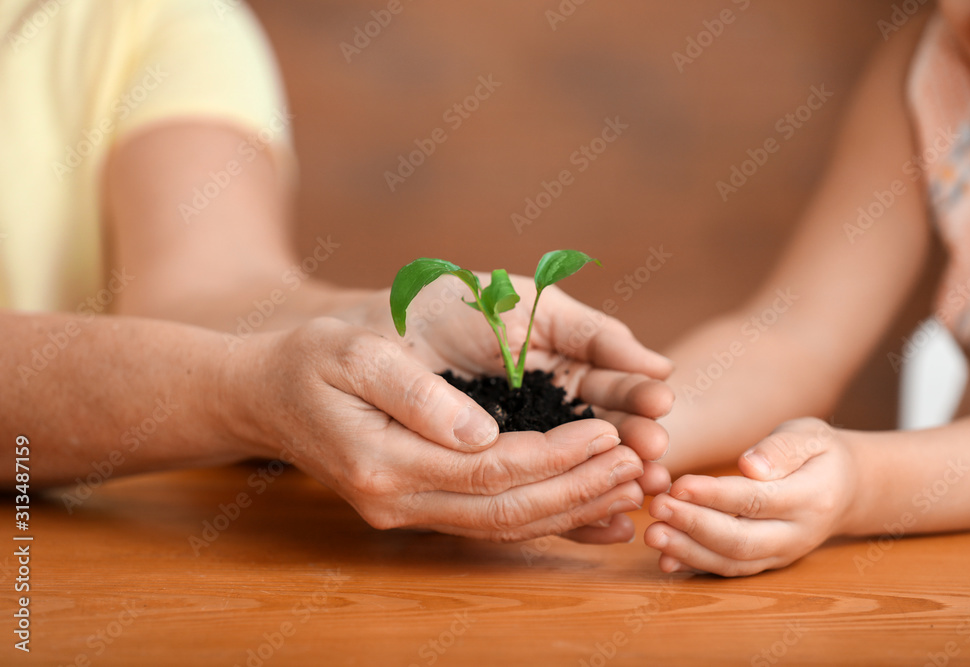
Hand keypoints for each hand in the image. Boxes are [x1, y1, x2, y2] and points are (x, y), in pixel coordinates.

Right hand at [223, 318, 648, 542]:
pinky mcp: (418, 506)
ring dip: (568, 508)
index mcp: (385, 464)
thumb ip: (417, 394)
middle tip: (636, 463)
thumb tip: (482, 432)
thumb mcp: (356, 355)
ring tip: (625, 485)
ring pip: (503, 525)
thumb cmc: (310, 362)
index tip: (607, 433)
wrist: (265, 396)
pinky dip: (541, 516)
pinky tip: (584, 508)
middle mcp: (399, 503)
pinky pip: (489, 522)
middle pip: (507, 510)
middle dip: (577, 489)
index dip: (556, 456)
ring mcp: (407, 512)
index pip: (491, 471)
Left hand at [644, 418, 857, 575]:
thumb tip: (750, 466)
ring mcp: (782, 554)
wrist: (848, 489)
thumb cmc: (819, 453)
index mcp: (811, 497)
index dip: (714, 496)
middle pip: (741, 539)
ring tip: (652, 534)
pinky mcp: (766, 563)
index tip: (678, 485)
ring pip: (733, 562)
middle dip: (694, 526)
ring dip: (688, 551)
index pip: (756, 500)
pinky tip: (664, 559)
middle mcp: (797, 534)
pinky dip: (696, 567)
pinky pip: (730, 571)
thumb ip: (782, 449)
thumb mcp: (810, 436)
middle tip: (656, 507)